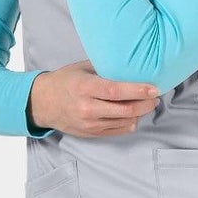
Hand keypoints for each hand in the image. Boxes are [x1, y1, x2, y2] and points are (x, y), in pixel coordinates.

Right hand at [30, 62, 158, 136]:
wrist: (42, 103)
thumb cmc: (64, 81)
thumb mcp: (82, 68)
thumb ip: (105, 68)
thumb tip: (131, 64)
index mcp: (85, 87)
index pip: (116, 91)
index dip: (138, 91)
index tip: (154, 88)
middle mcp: (87, 108)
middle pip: (125, 110)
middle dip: (145, 104)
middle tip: (155, 97)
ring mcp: (89, 124)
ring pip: (124, 122)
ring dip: (140, 114)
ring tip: (147, 104)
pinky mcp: (91, 133)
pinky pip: (117, 131)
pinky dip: (130, 123)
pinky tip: (134, 115)